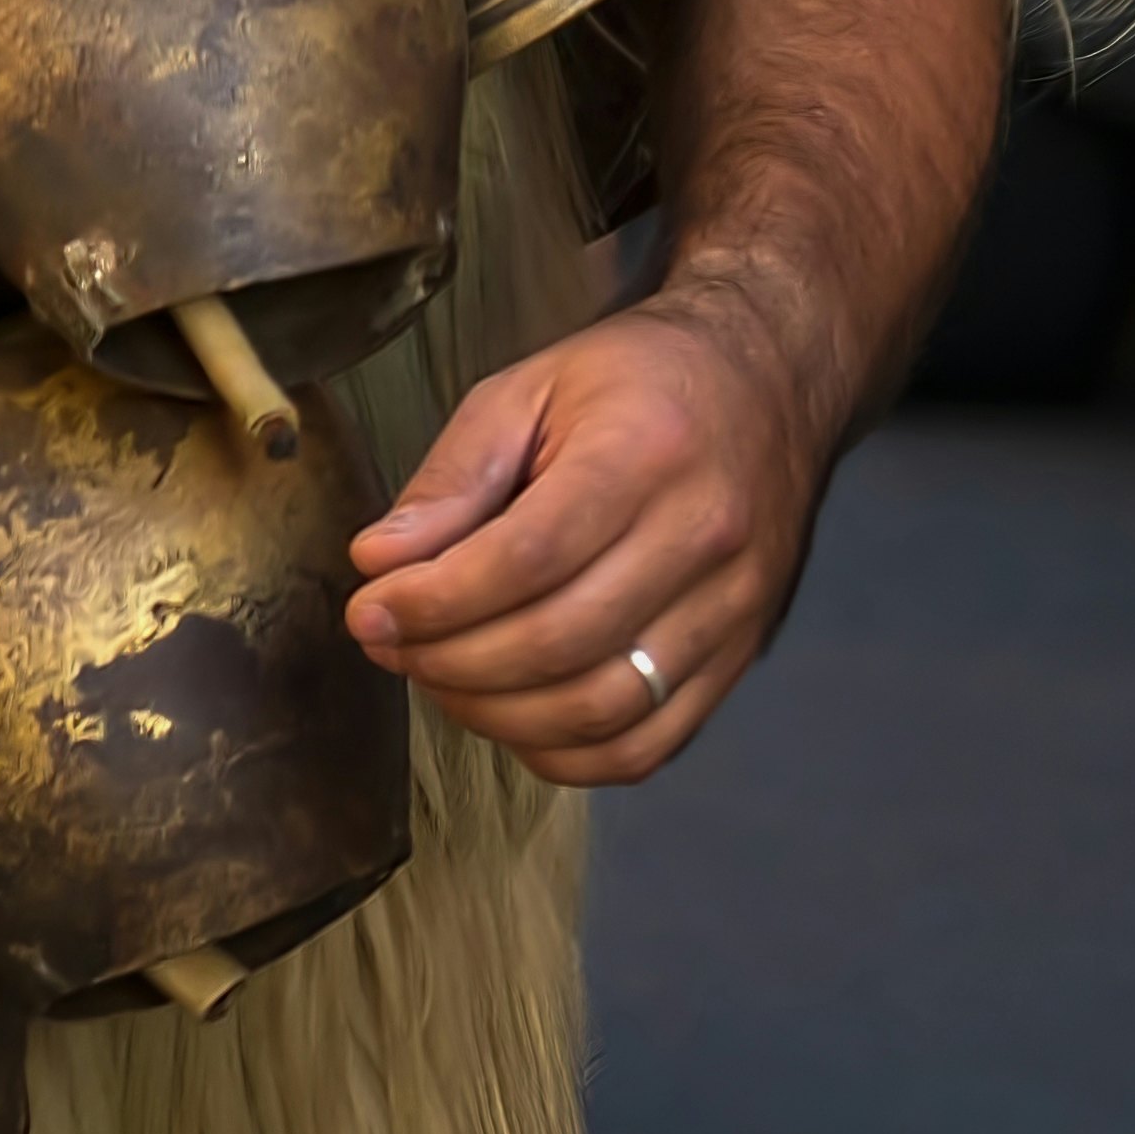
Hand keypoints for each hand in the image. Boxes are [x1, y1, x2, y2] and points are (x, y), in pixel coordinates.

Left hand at [344, 276, 833, 785]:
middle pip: (558, 642)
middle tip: (387, 644)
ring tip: (436, 678)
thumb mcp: (527, 390)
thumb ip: (453, 477)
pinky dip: (567, 752)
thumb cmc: (636, 381)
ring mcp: (730, 611)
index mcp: (643, 456)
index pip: (526, 559)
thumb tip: (381, 561)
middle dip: (449, 659)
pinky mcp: (739, 658)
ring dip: (498, 712)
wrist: (765, 386)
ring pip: (601, 707)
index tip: (369, 610)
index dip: (435, 600)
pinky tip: (510, 716)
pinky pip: (649, 744)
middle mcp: (700, 541)